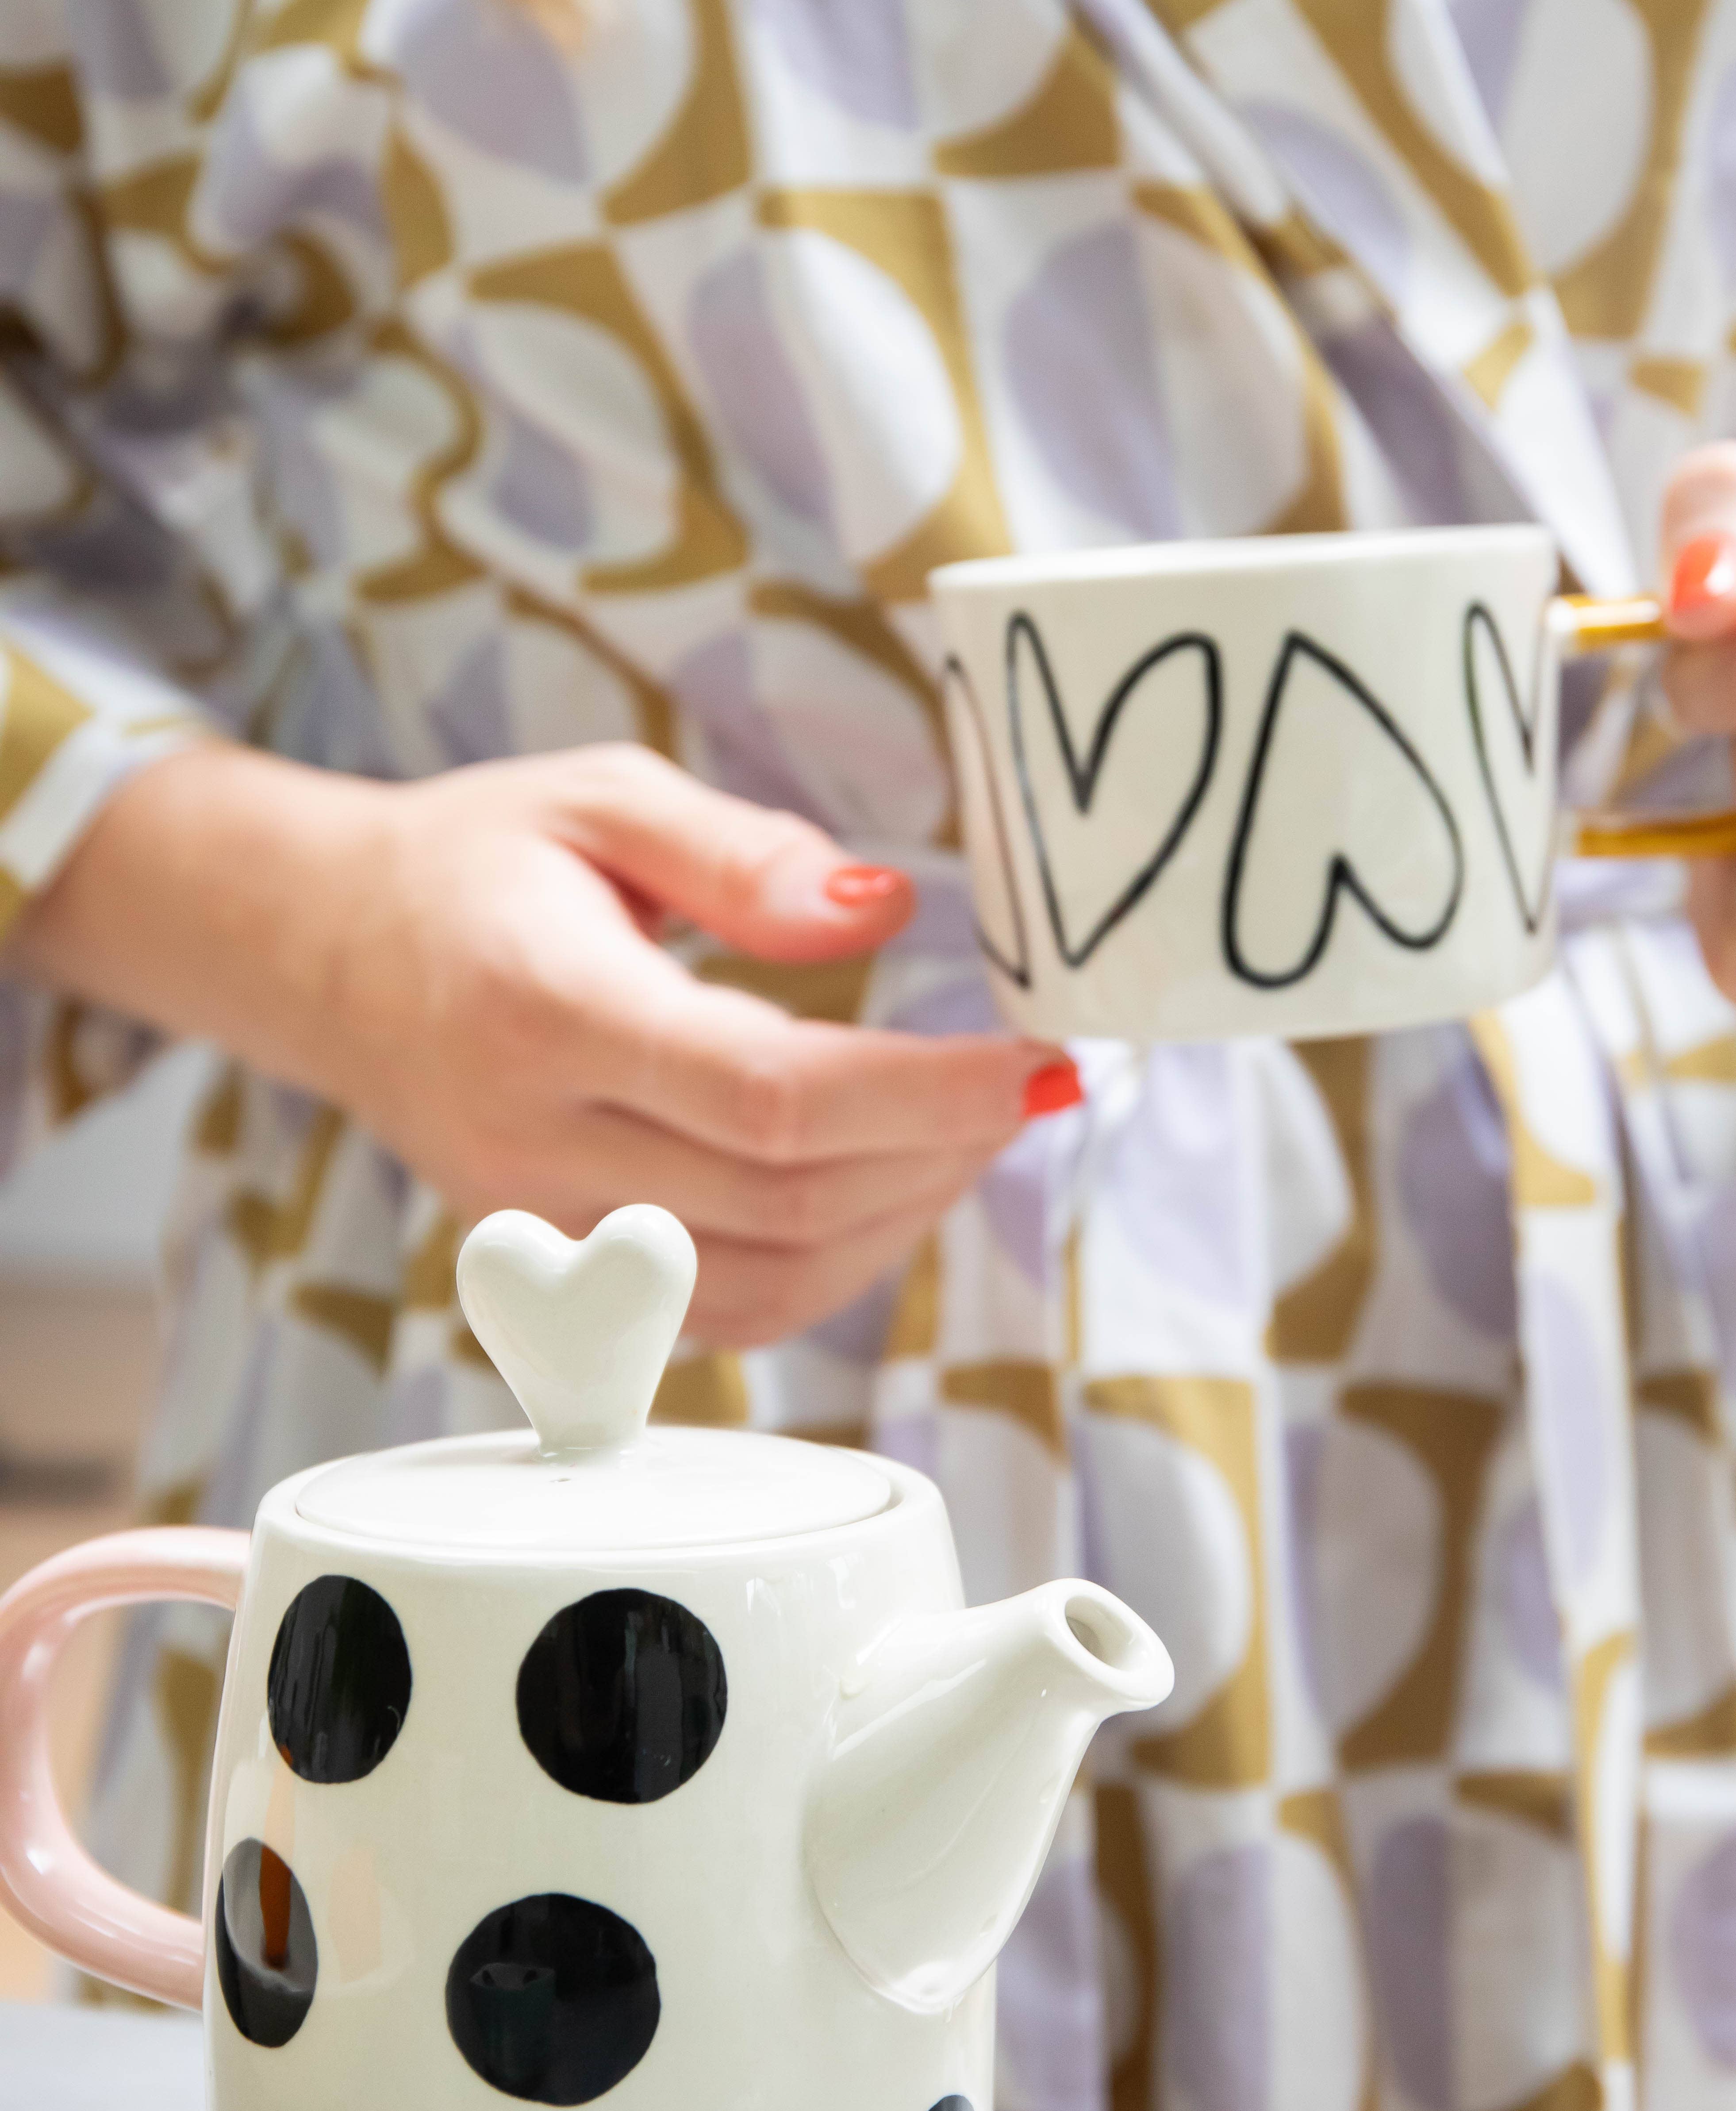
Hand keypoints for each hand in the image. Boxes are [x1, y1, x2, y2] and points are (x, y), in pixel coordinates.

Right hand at [8, 741, 1076, 1346]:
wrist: (327, 956)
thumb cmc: (474, 861)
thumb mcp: (600, 795)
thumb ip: (744, 853)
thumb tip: (886, 908)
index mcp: (548, 1010)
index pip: (770, 1096)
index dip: (924, 1094)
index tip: (1034, 1059)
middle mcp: (538, 1143)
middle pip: (788, 1198)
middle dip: (942, 1150)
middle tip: (1028, 1082)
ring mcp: (543, 1229)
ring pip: (771, 1281)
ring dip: (904, 1219)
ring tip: (975, 1131)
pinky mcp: (558, 1277)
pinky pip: (725, 1315)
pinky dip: (834, 1271)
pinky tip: (890, 1192)